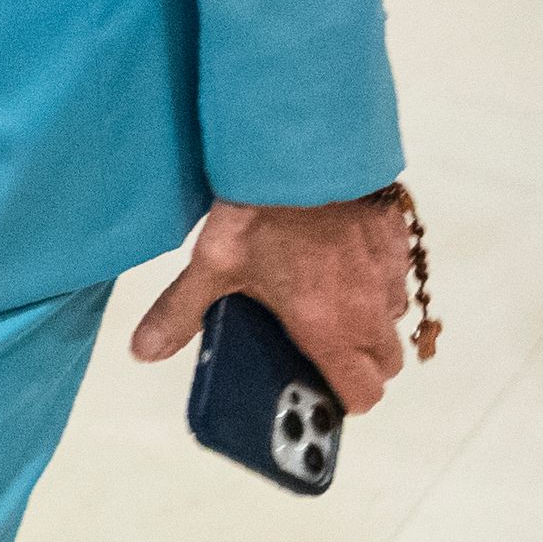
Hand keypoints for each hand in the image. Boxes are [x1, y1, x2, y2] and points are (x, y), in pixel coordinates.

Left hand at [129, 194, 410, 413]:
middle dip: (358, 362)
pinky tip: (341, 253)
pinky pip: (397, 274)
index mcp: (330, 329)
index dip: (341, 396)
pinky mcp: (398, 237)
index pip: (364, 395)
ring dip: (368, 317)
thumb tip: (144, 350)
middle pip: (385, 363)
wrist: (305, 145)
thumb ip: (182, 312)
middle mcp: (370, 310)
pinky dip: (376, 276)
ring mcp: (389, 273)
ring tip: (325, 292)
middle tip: (317, 338)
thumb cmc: (262, 210)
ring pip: (393, 318)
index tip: (314, 380)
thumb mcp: (213, 262)